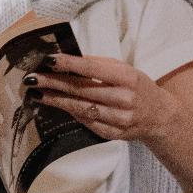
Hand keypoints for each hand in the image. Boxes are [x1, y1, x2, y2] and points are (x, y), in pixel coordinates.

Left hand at [25, 53, 178, 142]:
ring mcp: (118, 119)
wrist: (160, 116)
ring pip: (80, 108)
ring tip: (38, 92)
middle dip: (53, 83)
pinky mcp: (112, 133)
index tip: (48, 60)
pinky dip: (70, 112)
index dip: (68, 64)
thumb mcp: (124, 70)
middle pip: (81, 89)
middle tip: (32, 78)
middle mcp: (123, 99)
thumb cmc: (137, 87)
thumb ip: (98, 64)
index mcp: (127, 77)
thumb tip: (67, 59)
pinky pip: (86, 121)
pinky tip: (57, 104)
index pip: (92, 68)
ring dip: (56, 100)